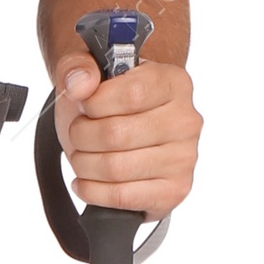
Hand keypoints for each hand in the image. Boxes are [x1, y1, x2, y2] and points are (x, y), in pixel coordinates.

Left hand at [54, 49, 200, 216]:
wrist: (126, 131)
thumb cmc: (110, 102)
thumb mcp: (89, 76)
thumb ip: (77, 66)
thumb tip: (80, 84)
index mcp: (174, 83)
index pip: (132, 94)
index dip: (95, 102)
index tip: (85, 104)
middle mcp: (186, 120)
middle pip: (116, 134)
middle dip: (81, 135)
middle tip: (78, 132)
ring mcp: (184, 158)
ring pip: (115, 168)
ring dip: (83, 163)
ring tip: (82, 154)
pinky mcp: (174, 191)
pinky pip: (122, 197)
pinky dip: (92, 190)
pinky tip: (87, 179)